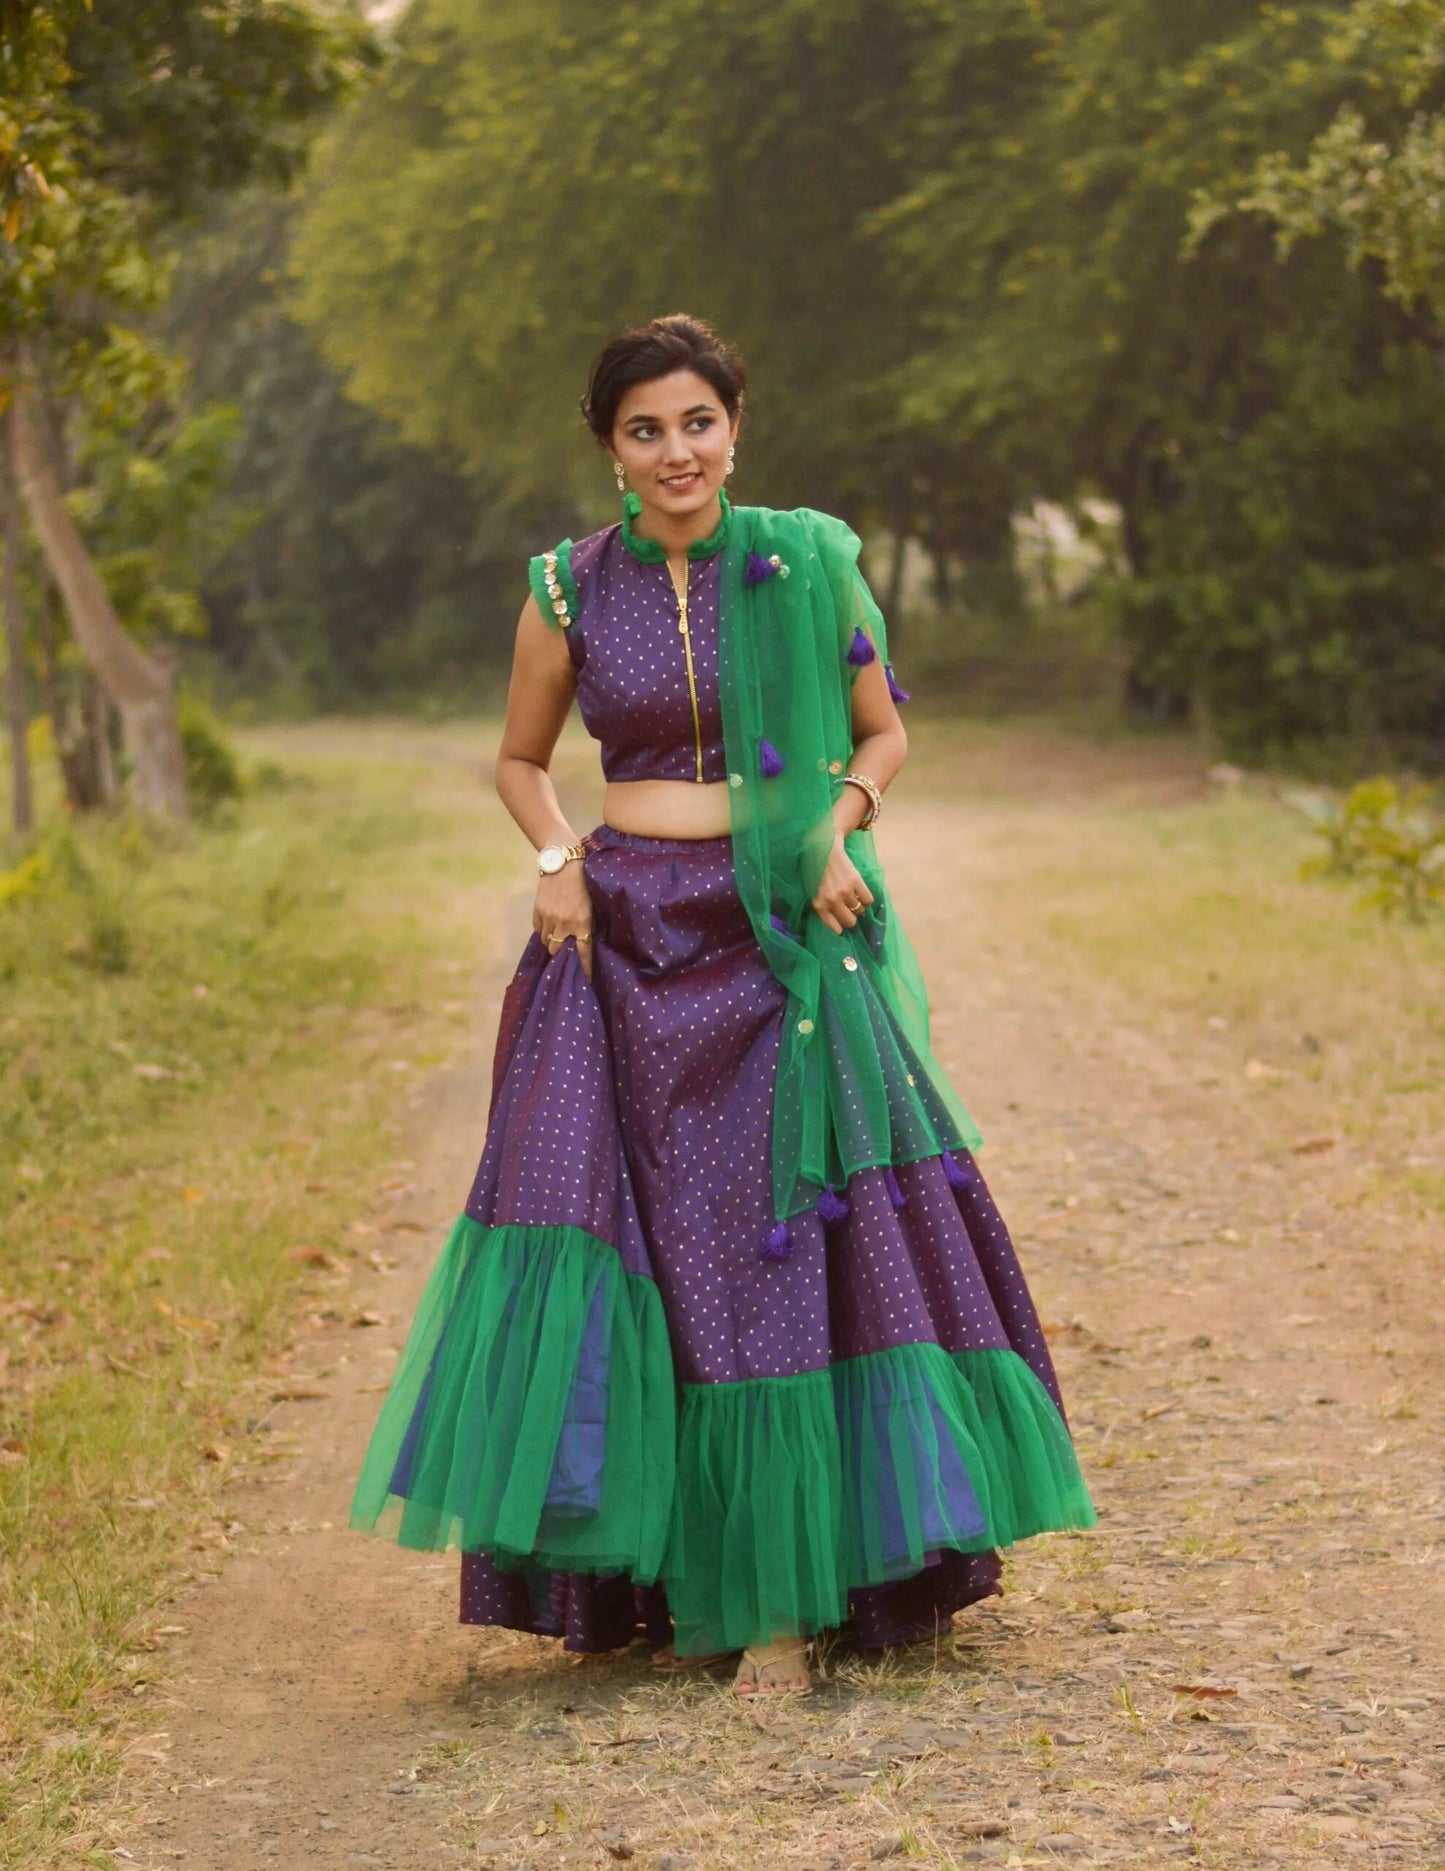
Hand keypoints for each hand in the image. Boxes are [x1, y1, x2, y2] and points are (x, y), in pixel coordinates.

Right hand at [535, 862, 594, 979]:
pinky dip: (543, 930)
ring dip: (552, 942)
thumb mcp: (592, 904)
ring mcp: (548, 918)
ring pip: (546, 942)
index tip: (586, 980)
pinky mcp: (537, 910)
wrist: (563, 862)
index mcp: (581, 923)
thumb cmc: (584, 882)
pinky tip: (549, 924)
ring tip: (557, 937)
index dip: (584, 969)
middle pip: (556, 951)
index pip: (583, 953)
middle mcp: (564, 924)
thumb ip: (588, 923)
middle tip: (565, 954)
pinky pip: (538, 929)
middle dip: (561, 954)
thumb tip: (586, 939)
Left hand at [810, 833, 874, 933]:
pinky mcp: (856, 882)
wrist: (823, 847)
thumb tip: (838, 924)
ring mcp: (845, 892)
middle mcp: (832, 901)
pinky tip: (860, 892)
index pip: (836, 929)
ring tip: (852, 895)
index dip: (840, 926)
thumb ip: (822, 907)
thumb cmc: (814, 870)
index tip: (842, 922)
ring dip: (857, 904)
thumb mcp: (812, 892)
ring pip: (860, 910)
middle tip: (848, 909)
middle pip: (850, 922)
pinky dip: (866, 898)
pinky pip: (869, 900)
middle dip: (851, 917)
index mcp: (819, 905)